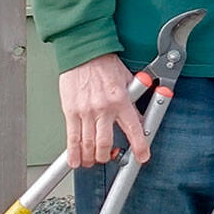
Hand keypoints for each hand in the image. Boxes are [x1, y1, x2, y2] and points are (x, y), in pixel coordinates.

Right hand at [59, 54, 150, 168]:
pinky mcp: (71, 111)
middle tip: (106, 158)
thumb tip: (141, 117)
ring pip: (88, 144)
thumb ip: (134, 100)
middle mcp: (103, 108)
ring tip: (91, 160)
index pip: (133, 128)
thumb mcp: (127, 80)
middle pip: (105, 143)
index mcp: (120, 100)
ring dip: (90, 157)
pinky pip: (72, 137)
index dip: (139, 146)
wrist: (84, 52)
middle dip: (106, 156)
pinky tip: (75, 160)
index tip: (142, 157)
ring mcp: (86, 111)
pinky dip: (73, 152)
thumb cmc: (104, 63)